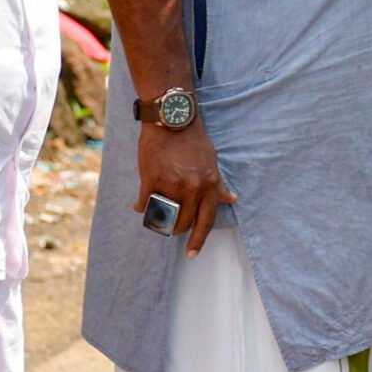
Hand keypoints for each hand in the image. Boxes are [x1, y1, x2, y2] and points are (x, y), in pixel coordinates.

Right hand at [135, 118, 235, 256]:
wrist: (172, 118)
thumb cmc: (193, 139)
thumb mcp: (212, 161)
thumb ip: (218, 184)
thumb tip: (232, 198)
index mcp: (208, 185)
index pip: (205, 221)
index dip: (197, 241)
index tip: (191, 254)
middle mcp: (192, 188)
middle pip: (182, 222)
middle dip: (174, 227)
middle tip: (168, 223)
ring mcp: (171, 184)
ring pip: (162, 215)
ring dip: (157, 217)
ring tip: (153, 213)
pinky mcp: (152, 179)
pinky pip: (145, 203)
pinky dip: (141, 206)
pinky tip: (139, 205)